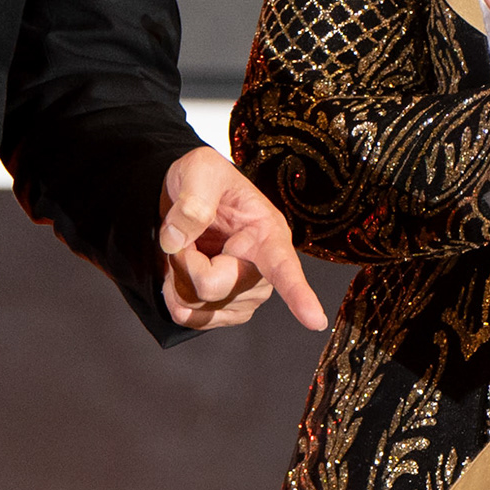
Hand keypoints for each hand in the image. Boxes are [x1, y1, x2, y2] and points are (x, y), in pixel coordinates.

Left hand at [158, 147, 327, 330]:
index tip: (315, 320)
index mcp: (267, 233)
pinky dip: (174, 298)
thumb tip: (176, 241)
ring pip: (199, 307)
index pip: (283, 266)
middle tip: (182, 237)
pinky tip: (180, 277)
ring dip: (177, 280)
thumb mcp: (200, 169)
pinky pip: (192, 320)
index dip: (299, 294)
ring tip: (187, 251)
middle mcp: (262, 270)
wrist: (185, 197)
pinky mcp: (226, 309)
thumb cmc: (205, 179)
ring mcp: (246, 294)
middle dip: (183, 263)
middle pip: (214, 288)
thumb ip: (192, 199)